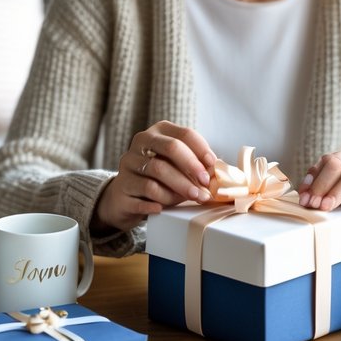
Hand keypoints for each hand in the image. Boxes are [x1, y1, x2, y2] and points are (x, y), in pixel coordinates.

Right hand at [92, 121, 216, 233]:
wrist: (124, 198)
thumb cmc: (158, 180)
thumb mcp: (176, 167)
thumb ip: (195, 166)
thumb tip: (218, 172)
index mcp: (159, 132)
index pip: (184, 134)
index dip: (201, 150)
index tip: (213, 166)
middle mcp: (141, 143)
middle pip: (170, 148)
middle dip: (192, 166)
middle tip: (205, 184)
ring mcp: (128, 164)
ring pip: (157, 172)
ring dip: (180, 187)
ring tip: (193, 197)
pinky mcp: (121, 187)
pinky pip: (144, 194)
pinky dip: (158, 202)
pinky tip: (164, 208)